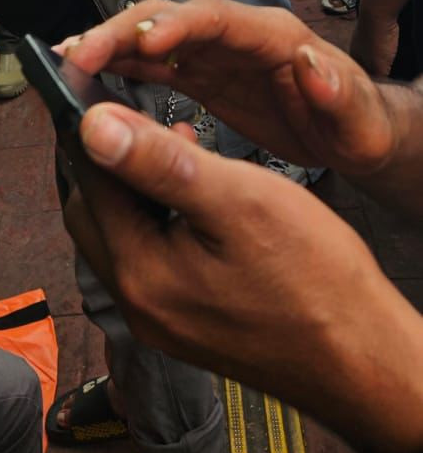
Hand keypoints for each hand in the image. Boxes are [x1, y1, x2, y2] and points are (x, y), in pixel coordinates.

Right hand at [56, 0, 395, 175]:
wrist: (354, 136)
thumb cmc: (360, 125)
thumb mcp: (360, 119)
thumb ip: (339, 91)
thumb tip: (312, 62)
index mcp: (270, 35)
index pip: (215, 18)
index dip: (176, 25)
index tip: (143, 41)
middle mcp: (234, 35)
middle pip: (169, 19)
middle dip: (122, 30)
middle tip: (78, 53)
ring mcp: (213, 53)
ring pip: (150, 39)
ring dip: (108, 46)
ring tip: (64, 60)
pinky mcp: (201, 75)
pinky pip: (151, 66)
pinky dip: (118, 68)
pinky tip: (84, 77)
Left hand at [63, 100, 422, 452]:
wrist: (364, 360)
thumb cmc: (316, 282)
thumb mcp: (238, 199)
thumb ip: (158, 162)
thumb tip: (92, 126)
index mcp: (141, 272)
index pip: (88, 179)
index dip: (95, 127)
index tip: (106, 92)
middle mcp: (139, 304)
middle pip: (94, 210)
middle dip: (113, 160)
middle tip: (150, 123)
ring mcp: (161, 320)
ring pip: (122, 234)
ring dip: (139, 189)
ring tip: (181, 151)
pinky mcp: (186, 324)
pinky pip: (152, 260)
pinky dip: (162, 221)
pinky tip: (199, 201)